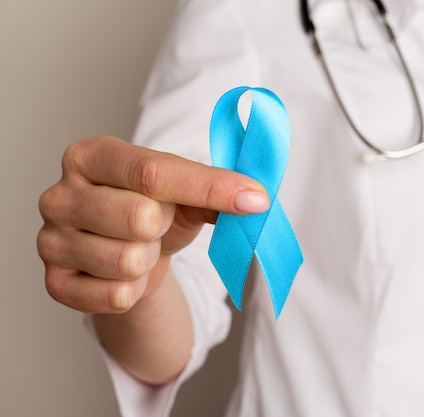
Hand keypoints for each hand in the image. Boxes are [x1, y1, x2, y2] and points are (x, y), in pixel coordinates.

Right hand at [37, 136, 268, 313]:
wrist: (127, 252)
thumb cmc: (155, 211)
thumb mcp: (184, 192)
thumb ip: (215, 189)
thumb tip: (255, 199)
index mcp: (92, 156)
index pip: (154, 171)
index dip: (211, 188)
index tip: (256, 199)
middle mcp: (60, 194)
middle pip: (139, 218)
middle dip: (161, 227)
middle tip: (154, 225)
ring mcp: (50, 240)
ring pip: (128, 261)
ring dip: (146, 260)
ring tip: (138, 248)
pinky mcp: (55, 283)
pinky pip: (116, 295)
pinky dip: (132, 289)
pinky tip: (121, 274)